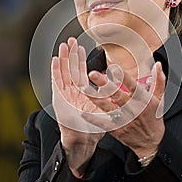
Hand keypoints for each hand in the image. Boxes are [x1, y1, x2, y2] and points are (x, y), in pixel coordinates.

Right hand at [51, 38, 105, 176]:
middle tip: (71, 40)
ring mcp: (65, 95)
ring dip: (63, 59)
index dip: (80, 59)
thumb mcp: (106, 110)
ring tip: (64, 45)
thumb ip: (113, 100)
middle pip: (71, 69)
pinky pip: (57, 82)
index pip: (81, 72)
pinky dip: (55, 71)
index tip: (82, 47)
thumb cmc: (94, 127)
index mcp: (83, 93)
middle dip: (71, 54)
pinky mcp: (60, 99)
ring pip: (64, 73)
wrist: (82, 141)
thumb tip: (126, 90)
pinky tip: (55, 60)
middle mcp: (73, 92)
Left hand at [81, 62, 165, 158]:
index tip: (114, 68)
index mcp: (143, 100)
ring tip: (84, 88)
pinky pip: (103, 123)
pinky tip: (84, 113)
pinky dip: (93, 119)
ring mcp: (124, 120)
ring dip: (95, 97)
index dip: (124, 77)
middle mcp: (133, 109)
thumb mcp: (160, 99)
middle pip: (117, 95)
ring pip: (107, 107)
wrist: (151, 143)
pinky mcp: (117, 129)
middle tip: (93, 74)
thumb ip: (159, 81)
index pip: (133, 86)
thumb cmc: (154, 118)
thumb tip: (159, 65)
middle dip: (104, 84)